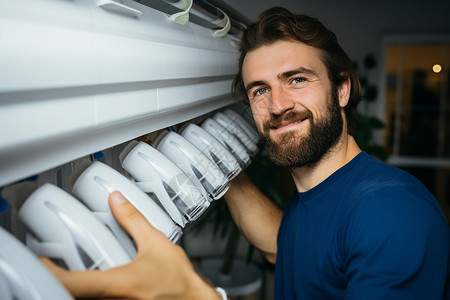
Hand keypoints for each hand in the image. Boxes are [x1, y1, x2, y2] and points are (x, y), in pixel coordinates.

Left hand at [41, 191, 219, 298]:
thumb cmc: (180, 281)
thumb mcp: (156, 243)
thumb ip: (134, 220)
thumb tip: (117, 201)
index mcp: (118, 284)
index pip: (70, 284)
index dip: (49, 274)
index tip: (41, 263)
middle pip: (70, 294)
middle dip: (58, 280)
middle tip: (53, 264)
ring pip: (83, 299)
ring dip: (73, 286)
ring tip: (71, 270)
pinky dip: (89, 291)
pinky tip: (95, 279)